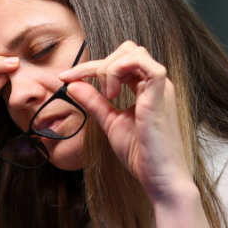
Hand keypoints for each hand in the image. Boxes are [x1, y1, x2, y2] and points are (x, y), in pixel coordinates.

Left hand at [60, 41, 192, 205]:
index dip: (88, 67)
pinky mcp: (162, 95)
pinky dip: (123, 69)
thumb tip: (72, 86)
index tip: (65, 78)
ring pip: (134, 52)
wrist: (160, 178)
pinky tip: (113, 92)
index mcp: (145, 88)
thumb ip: (94, 102)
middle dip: (100, 64)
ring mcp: (160, 87)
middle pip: (126, 49)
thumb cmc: (142, 154)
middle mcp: (154, 83)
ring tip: (108, 95)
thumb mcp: (110, 122)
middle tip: (92, 90)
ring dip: (110, 68)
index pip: (117, 62)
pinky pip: (147, 65)